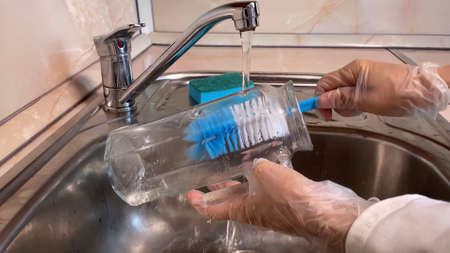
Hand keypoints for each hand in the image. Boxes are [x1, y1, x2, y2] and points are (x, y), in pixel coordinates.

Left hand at [187, 159, 371, 251]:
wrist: (322, 211)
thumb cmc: (290, 198)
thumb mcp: (264, 174)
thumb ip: (254, 165)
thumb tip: (254, 162)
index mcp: (243, 210)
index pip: (213, 210)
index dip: (199, 202)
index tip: (190, 195)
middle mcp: (254, 211)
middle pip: (230, 201)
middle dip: (219, 189)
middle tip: (210, 176)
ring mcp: (269, 206)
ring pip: (249, 193)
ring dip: (240, 181)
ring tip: (233, 165)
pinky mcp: (284, 199)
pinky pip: (266, 187)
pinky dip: (259, 177)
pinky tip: (262, 163)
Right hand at [315, 60, 448, 119]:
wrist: (425, 91)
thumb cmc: (397, 93)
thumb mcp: (365, 100)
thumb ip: (341, 99)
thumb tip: (321, 100)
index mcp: (352, 70)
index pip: (325, 83)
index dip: (320, 99)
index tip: (323, 114)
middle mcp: (356, 71)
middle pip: (333, 89)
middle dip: (336, 103)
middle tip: (348, 112)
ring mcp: (364, 78)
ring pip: (344, 94)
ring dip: (347, 106)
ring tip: (361, 110)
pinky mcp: (371, 85)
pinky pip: (355, 95)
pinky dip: (356, 104)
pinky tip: (366, 108)